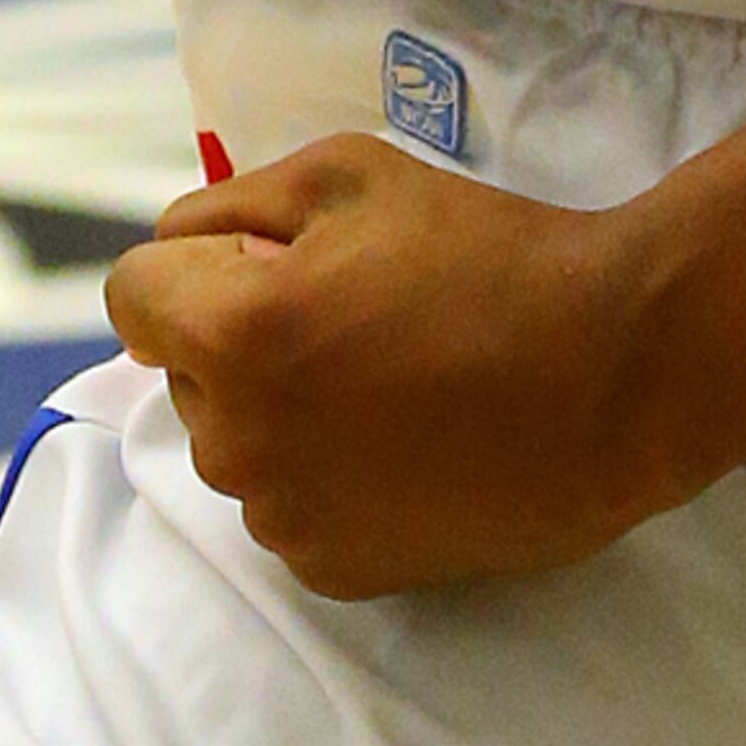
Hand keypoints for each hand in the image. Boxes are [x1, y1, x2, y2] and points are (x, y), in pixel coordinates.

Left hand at [110, 136, 693, 595]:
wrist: (613, 373)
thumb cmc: (486, 254)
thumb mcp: (353, 174)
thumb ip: (233, 204)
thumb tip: (176, 250)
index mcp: (234, 336)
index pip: (132, 297)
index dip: (196, 264)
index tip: (270, 259)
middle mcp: (238, 444)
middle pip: (186, 375)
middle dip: (241, 335)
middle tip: (354, 308)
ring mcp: (286, 520)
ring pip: (239, 444)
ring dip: (282, 407)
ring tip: (393, 375)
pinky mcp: (335, 572)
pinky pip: (291, 505)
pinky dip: (327, 472)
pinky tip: (410, 438)